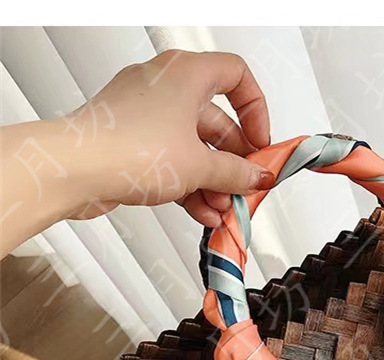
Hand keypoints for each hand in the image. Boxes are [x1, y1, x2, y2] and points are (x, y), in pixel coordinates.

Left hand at [65, 49, 273, 225]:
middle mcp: (165, 88)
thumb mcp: (199, 166)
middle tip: (247, 187)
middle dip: (234, 162)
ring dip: (213, 182)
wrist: (75, 169)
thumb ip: (235, 173)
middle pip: (216, 122)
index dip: (256, 110)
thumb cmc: (128, 148)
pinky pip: (172, 160)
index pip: (236, 75)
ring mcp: (146, 115)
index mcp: (185, 74)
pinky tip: (202, 213)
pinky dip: (190, 185)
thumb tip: (255, 177)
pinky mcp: (132, 141)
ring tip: (223, 210)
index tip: (261, 143)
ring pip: (193, 147)